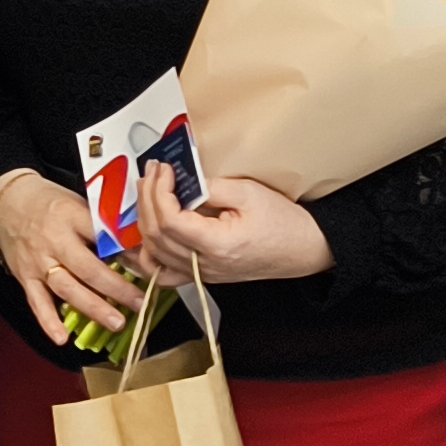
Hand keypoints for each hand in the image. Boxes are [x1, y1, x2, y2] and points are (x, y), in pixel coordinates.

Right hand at [0, 171, 144, 350]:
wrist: (6, 202)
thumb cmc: (50, 203)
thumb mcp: (77, 202)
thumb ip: (102, 224)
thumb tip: (137, 247)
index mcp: (71, 216)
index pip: (103, 237)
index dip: (128, 254)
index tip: (150, 268)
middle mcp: (54, 240)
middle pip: (88, 268)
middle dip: (116, 289)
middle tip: (139, 304)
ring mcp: (38, 261)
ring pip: (67, 288)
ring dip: (93, 307)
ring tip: (117, 323)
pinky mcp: (25, 277)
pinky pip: (37, 301)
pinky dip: (48, 321)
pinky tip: (62, 338)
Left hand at [133, 169, 327, 287]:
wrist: (303, 249)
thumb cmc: (284, 224)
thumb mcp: (249, 193)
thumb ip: (211, 187)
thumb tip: (182, 179)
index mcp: (217, 245)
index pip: (170, 220)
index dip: (159, 191)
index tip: (164, 170)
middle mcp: (205, 265)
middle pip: (156, 235)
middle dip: (147, 198)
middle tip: (153, 172)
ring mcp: (201, 274)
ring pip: (154, 252)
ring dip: (144, 219)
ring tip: (148, 192)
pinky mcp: (201, 275)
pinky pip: (163, 275)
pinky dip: (147, 257)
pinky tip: (142, 238)